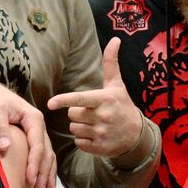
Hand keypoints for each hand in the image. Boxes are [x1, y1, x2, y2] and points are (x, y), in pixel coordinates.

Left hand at [0, 80, 56, 187]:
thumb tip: (5, 146)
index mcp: (34, 119)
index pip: (37, 145)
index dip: (34, 163)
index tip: (29, 179)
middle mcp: (40, 127)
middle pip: (47, 153)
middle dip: (44, 173)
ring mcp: (39, 133)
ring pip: (49, 157)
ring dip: (48, 175)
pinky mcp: (34, 139)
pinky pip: (44, 156)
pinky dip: (46, 170)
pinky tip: (46, 184)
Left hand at [47, 38, 145, 158]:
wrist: (136, 135)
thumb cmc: (122, 106)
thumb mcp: (117, 85)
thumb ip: (111, 63)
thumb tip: (115, 39)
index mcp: (105, 99)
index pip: (80, 99)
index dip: (64, 100)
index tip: (51, 103)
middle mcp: (103, 117)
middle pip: (72, 114)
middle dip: (77, 113)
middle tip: (91, 112)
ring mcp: (101, 133)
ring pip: (73, 128)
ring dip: (79, 126)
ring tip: (94, 124)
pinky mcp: (99, 148)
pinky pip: (78, 142)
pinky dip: (83, 139)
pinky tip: (95, 135)